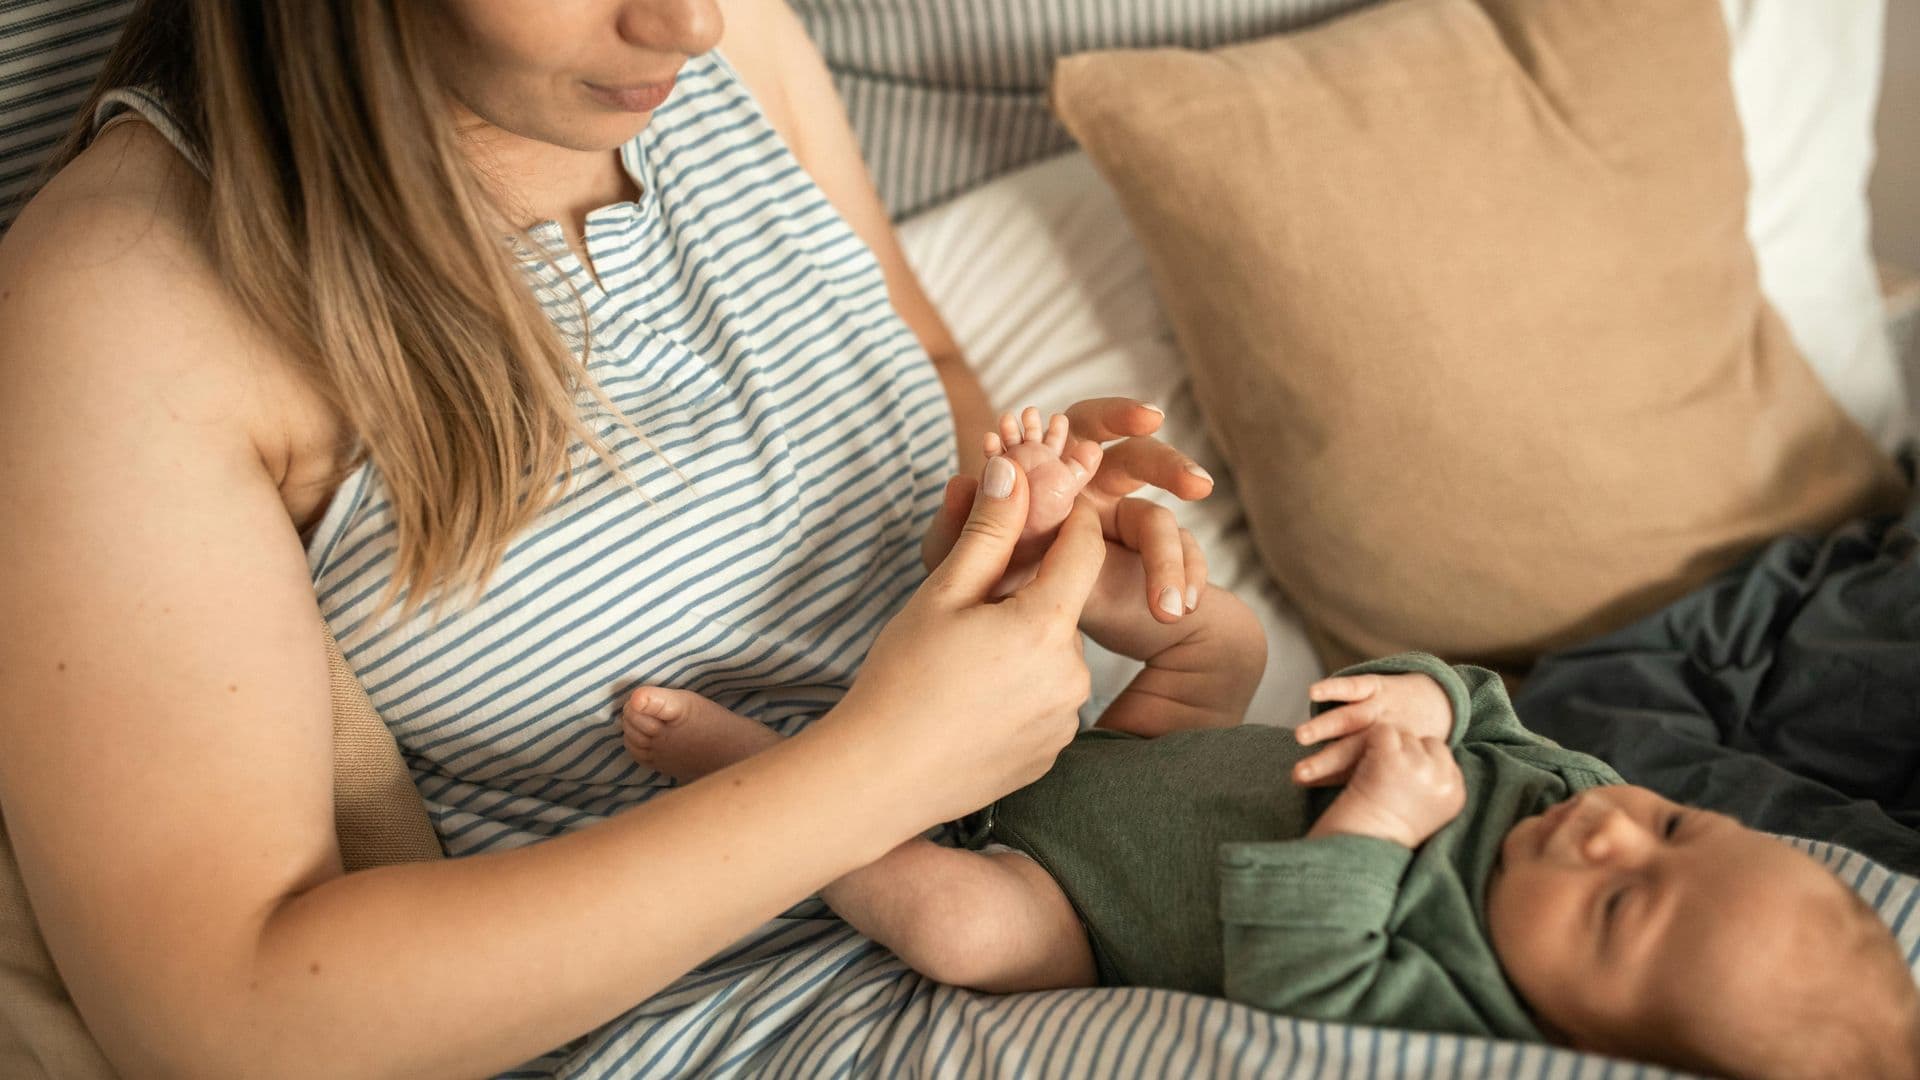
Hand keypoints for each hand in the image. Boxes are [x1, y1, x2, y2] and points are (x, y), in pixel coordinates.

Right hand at [846, 454, 1106, 826]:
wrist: (877, 779)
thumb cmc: (901, 679)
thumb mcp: (941, 593)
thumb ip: (989, 529)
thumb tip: (1015, 466)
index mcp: (1046, 627)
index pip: (1083, 547)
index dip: (1066, 517)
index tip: (1042, 506)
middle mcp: (1072, 677)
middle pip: (1062, 607)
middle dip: (1026, 595)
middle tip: (968, 608)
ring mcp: (1064, 721)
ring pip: (1053, 656)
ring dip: (1022, 645)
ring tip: (962, 663)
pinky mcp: (1051, 754)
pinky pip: (1045, 702)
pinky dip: (1019, 691)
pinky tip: (971, 702)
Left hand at [923, 398, 1212, 623]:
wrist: (1026, 647)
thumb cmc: (990, 587)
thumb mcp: (966, 565)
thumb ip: (959, 526)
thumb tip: (959, 482)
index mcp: (1056, 471)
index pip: (1091, 425)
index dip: (1119, 414)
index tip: (1150, 417)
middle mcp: (1098, 491)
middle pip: (1142, 461)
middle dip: (1171, 466)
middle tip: (1199, 486)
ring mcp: (1128, 529)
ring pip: (1161, 523)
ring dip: (1171, 560)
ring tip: (1171, 606)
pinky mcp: (1149, 565)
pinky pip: (1181, 565)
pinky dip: (1184, 585)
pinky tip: (1182, 610)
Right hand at [1291, 672, 1453, 785]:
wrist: (1436, 703)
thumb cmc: (1407, 744)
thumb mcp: (1393, 763)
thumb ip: (1365, 779)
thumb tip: (1341, 811)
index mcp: (1386, 758)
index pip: (1352, 772)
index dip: (1326, 778)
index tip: (1300, 785)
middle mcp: (1382, 735)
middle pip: (1351, 750)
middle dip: (1323, 761)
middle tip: (1299, 773)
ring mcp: (1380, 710)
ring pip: (1351, 718)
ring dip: (1325, 727)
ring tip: (1301, 736)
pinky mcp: (1377, 686)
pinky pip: (1355, 687)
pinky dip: (1335, 689)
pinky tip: (1312, 693)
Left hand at [1306, 725, 1464, 848]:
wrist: (1360, 852)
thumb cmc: (1384, 835)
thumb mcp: (1427, 811)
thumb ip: (1435, 782)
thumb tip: (1425, 749)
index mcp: (1456, 794)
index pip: (1443, 756)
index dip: (1419, 762)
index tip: (1402, 780)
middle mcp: (1443, 779)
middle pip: (1426, 742)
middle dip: (1406, 752)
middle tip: (1387, 778)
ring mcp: (1419, 766)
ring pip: (1404, 735)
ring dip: (1386, 749)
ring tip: (1374, 776)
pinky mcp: (1392, 758)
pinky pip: (1383, 732)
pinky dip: (1370, 744)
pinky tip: (1364, 766)